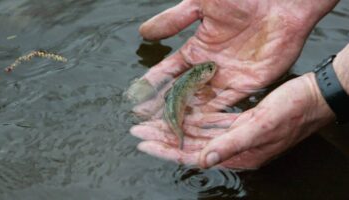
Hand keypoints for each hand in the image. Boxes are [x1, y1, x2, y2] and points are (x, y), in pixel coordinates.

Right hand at [128, 0, 337, 115]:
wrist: (282, 0)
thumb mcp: (200, 4)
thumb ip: (173, 20)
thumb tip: (143, 33)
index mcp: (198, 47)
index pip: (170, 70)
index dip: (154, 82)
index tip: (137, 96)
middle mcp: (210, 65)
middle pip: (183, 89)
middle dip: (164, 104)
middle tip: (146, 118)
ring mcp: (228, 76)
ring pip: (201, 100)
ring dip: (185, 113)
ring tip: (166, 126)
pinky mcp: (247, 84)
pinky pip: (226, 103)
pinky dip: (211, 115)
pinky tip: (196, 126)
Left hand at [130, 73, 334, 168]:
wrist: (313, 98)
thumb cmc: (293, 112)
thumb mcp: (263, 126)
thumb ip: (232, 144)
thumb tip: (203, 159)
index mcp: (238, 154)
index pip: (193, 155)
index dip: (166, 150)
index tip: (144, 145)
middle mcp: (233, 146)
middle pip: (190, 144)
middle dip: (163, 138)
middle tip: (138, 131)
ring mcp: (235, 134)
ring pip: (197, 132)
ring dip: (174, 127)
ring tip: (152, 123)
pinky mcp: (239, 122)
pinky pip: (210, 122)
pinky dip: (194, 118)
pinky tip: (179, 114)